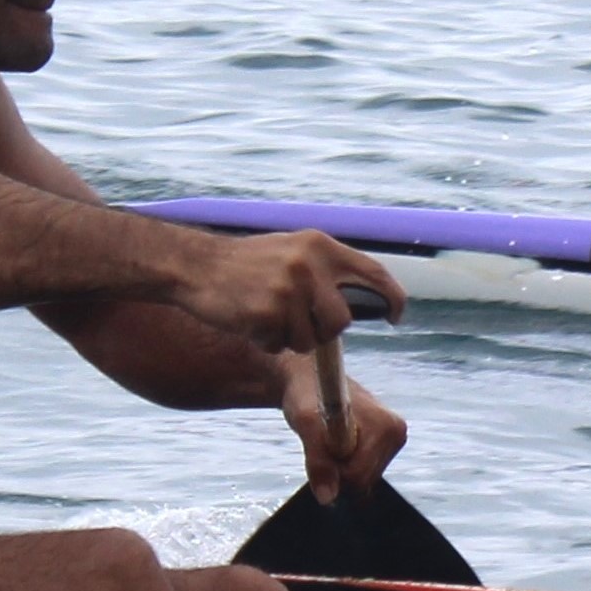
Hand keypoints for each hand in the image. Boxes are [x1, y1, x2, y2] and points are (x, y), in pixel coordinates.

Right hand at [172, 231, 407, 356]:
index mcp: (320, 245)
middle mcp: (309, 264)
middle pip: (341, 321)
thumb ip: (326, 270)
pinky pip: (280, 345)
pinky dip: (266, 342)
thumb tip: (363, 300)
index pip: (374, 274)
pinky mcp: (266, 312)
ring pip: (311, 340)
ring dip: (291, 338)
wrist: (194, 265)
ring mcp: (288, 288)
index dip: (393, 299)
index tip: (396, 317)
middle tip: (296, 323)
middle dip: (323, 331)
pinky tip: (248, 320)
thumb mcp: (292, 251)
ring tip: (266, 315)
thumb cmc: (245, 264)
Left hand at [282, 364, 408, 500]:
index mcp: (387, 426)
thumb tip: (328, 499)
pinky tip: (339, 445)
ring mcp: (393, 441)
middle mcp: (397, 433)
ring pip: (363, 480)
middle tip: (323, 440)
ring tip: (330, 439)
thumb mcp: (306, 424)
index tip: (319, 441)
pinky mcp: (386, 447)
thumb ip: (318, 461)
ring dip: (340, 467)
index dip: (331, 467)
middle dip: (337, 468)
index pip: (358, 475)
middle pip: (363, 481)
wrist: (311, 380)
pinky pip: (364, 474)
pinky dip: (346, 466)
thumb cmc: (308, 395)